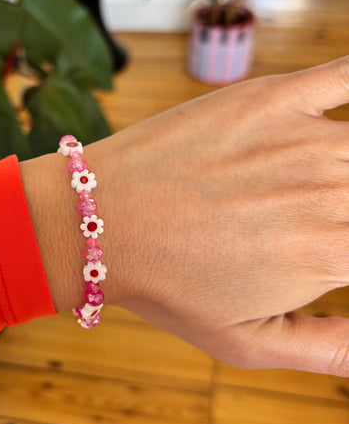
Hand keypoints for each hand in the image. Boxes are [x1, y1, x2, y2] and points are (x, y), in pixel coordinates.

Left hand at [22, 57, 348, 375]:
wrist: (99, 221)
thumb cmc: (167, 287)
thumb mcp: (247, 343)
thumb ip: (331, 350)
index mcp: (333, 253)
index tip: (344, 254)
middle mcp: (332, 190)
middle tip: (333, 226)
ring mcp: (304, 137)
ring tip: (325, 193)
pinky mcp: (272, 97)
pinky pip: (347, 74)